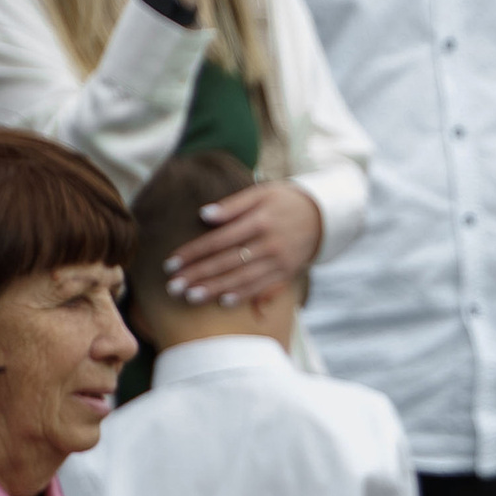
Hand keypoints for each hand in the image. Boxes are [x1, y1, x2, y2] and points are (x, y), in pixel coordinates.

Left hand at [162, 179, 325, 305]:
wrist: (324, 215)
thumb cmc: (285, 200)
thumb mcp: (261, 193)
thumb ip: (233, 205)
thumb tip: (204, 216)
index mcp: (259, 221)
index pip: (218, 240)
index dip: (193, 253)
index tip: (171, 264)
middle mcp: (268, 244)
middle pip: (226, 262)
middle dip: (198, 276)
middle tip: (173, 288)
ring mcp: (279, 261)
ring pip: (242, 278)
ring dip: (215, 289)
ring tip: (191, 298)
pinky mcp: (287, 272)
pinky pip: (263, 286)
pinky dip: (244, 295)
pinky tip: (224, 302)